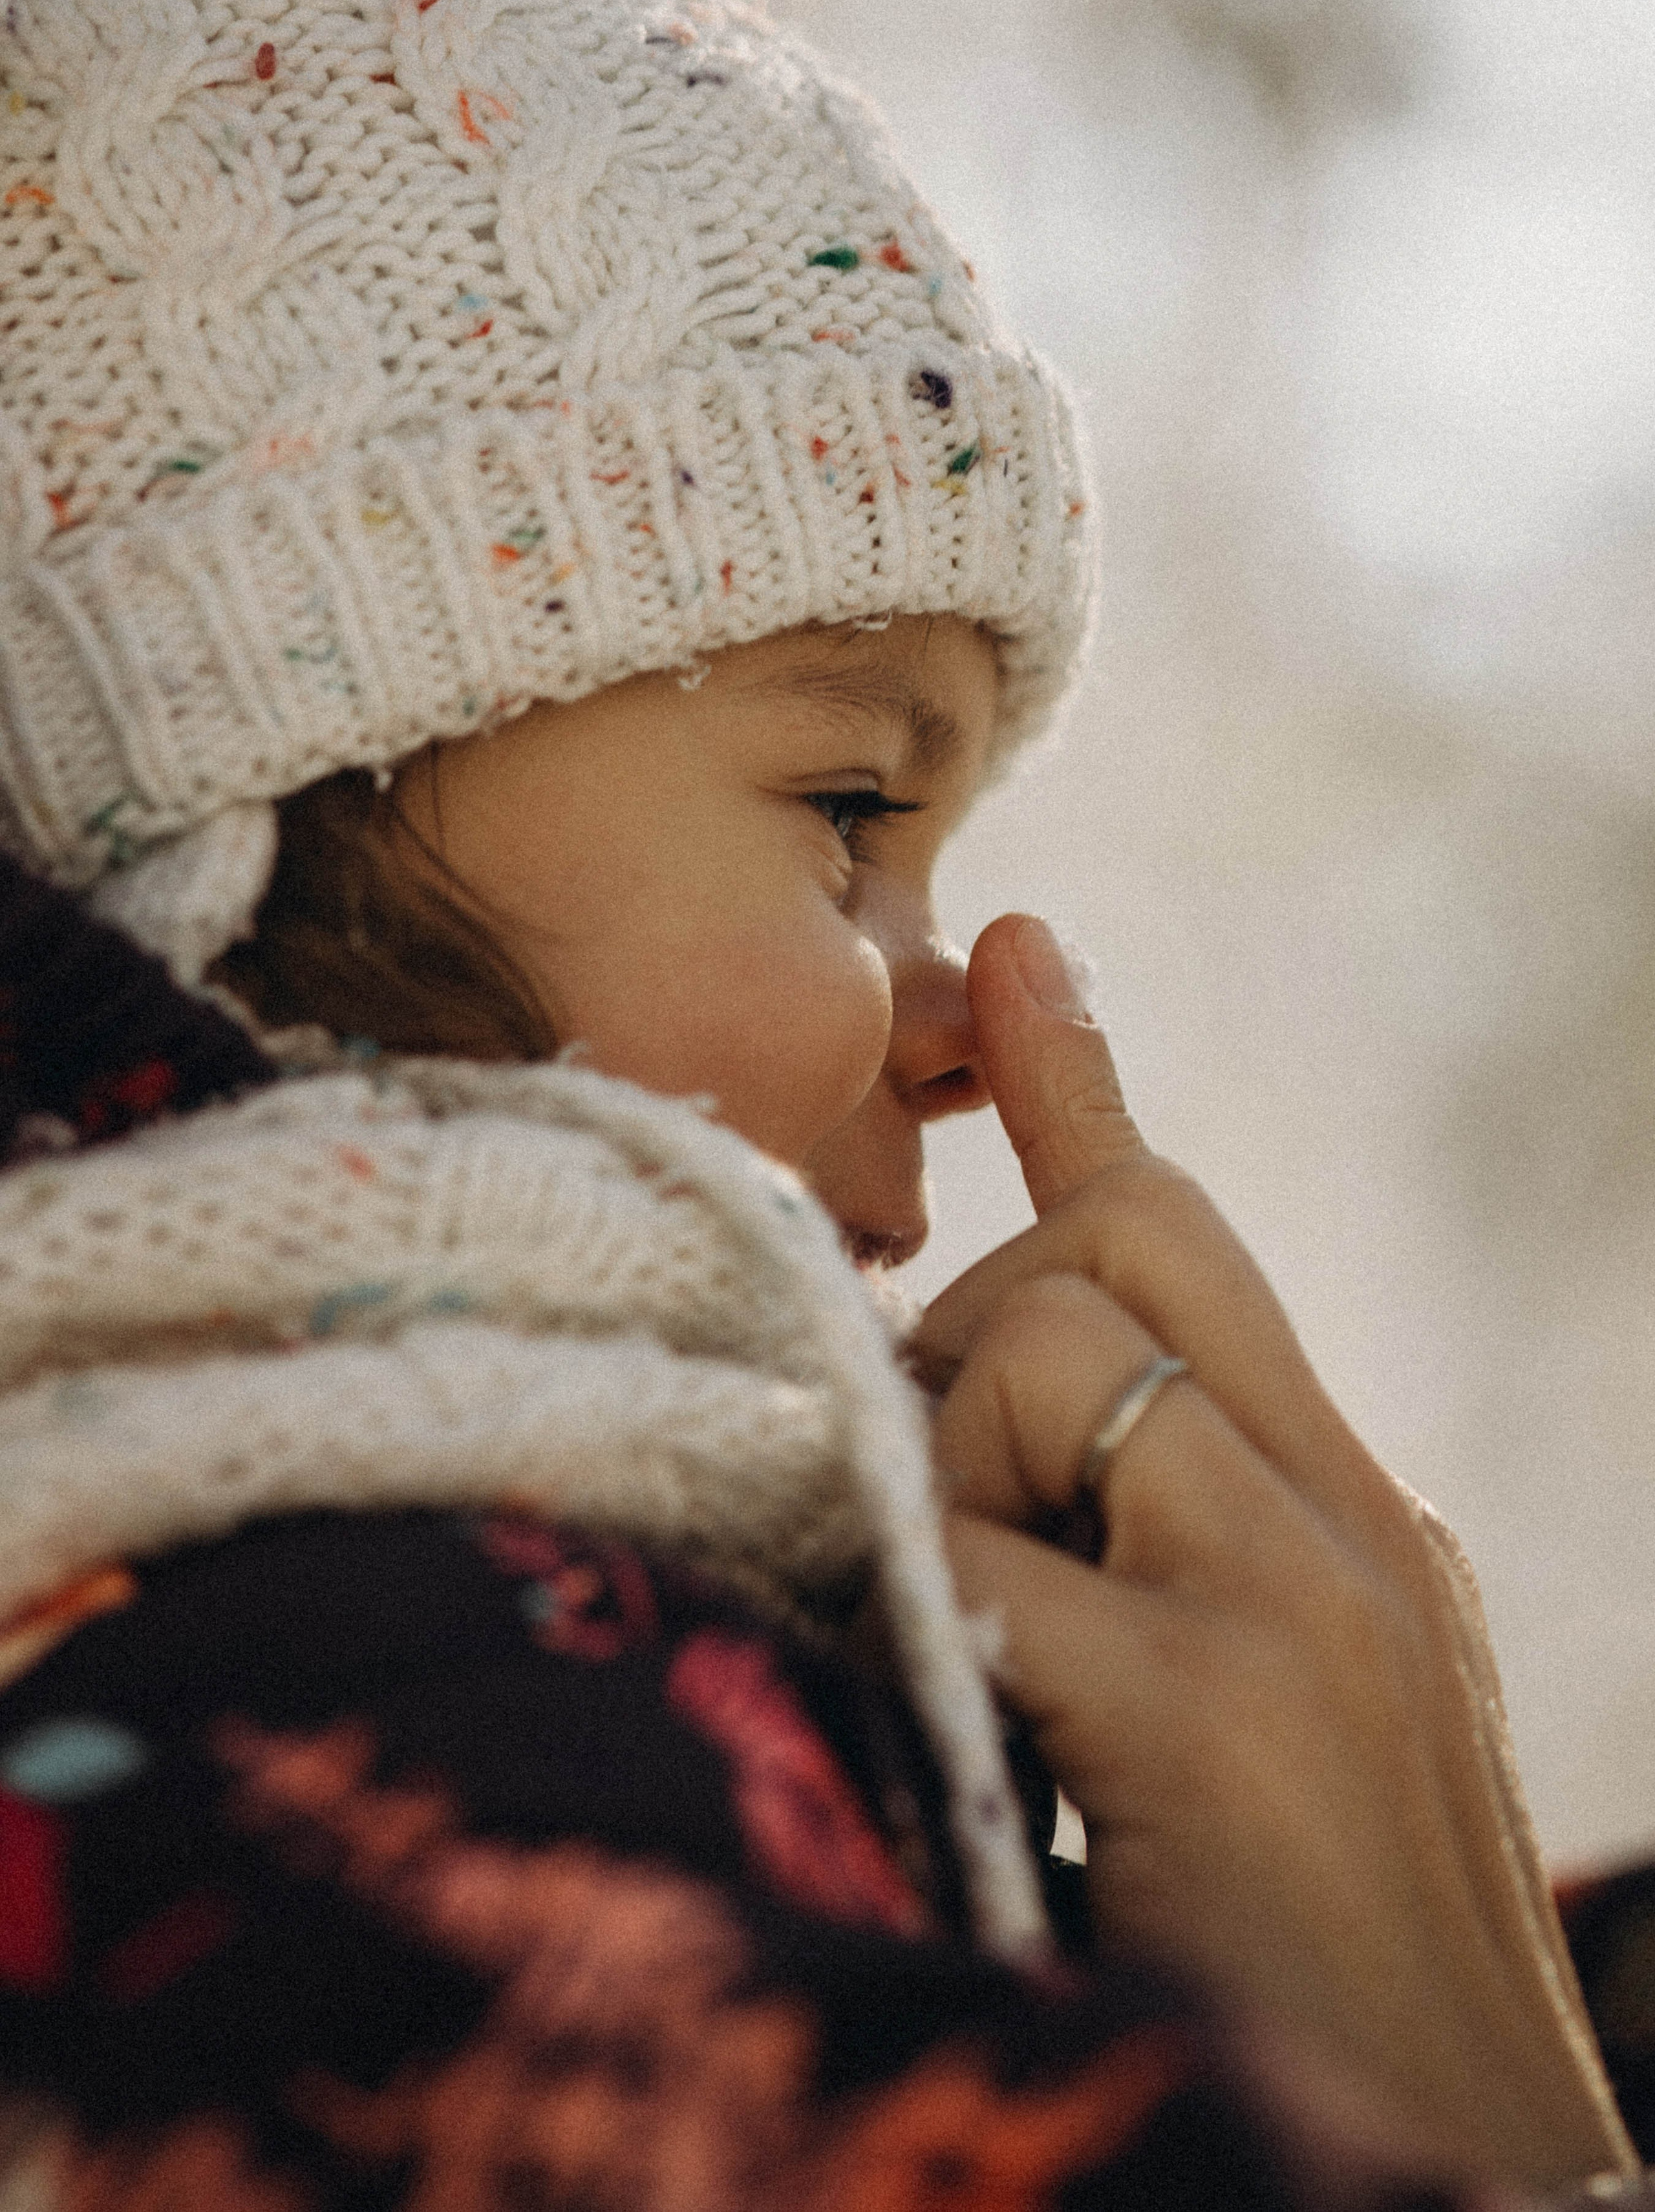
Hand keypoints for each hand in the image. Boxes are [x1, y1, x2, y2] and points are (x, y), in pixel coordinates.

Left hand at [914, 914, 1633, 2188]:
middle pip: (1102, 1251)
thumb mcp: (1263, 1713)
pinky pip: (984, 1558)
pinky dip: (930, 1616)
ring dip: (949, 1492)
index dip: (1082, 1086)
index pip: (1194, 1232)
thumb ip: (1164, 1560)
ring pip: (1034, 1363)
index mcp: (1352, 1516)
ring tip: (993, 1675)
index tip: (1015, 954)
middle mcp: (1345, 1519)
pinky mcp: (1216, 1711)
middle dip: (974, 1342)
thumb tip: (990, 1454)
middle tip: (962, 1527)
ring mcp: (1297, 1602)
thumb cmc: (1319, 1959)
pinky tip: (971, 1730)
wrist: (1458, 2179)